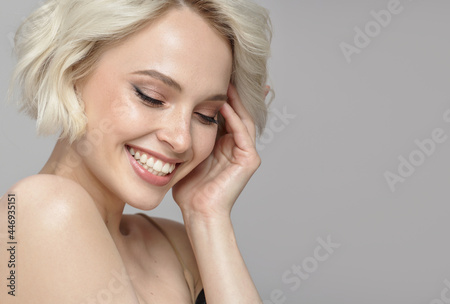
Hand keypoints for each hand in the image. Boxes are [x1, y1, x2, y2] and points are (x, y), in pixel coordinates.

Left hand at [172, 84, 265, 218]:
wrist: (198, 212)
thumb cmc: (189, 189)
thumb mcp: (186, 155)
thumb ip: (187, 137)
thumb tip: (171, 115)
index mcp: (225, 145)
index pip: (225, 114)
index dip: (220, 96)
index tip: (210, 77)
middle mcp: (237, 146)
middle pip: (238, 112)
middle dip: (233, 92)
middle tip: (225, 71)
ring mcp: (245, 153)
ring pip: (243, 118)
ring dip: (235, 100)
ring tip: (225, 81)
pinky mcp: (249, 160)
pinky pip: (242, 132)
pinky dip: (234, 117)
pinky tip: (224, 103)